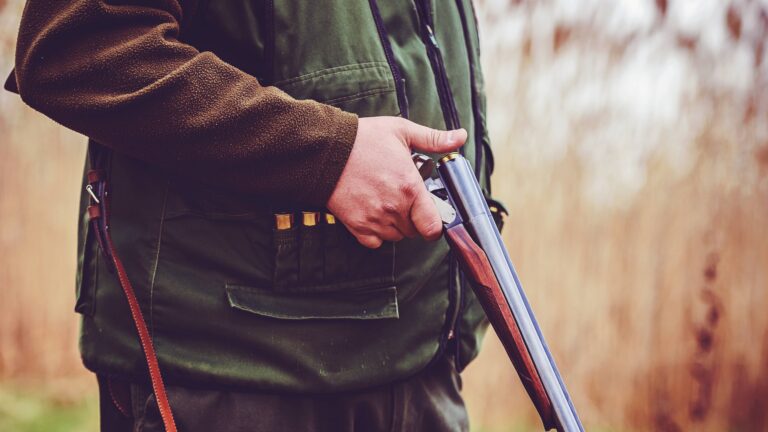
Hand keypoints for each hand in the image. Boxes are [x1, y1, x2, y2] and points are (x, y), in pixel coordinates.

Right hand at [327, 116, 465, 248]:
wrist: (326, 150)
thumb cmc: (364, 139)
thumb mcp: (402, 131)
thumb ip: (434, 139)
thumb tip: (460, 137)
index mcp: (409, 188)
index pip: (432, 226)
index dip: (436, 225)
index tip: (432, 215)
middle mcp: (394, 208)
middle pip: (414, 232)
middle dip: (415, 220)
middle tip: (406, 201)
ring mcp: (374, 219)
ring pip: (395, 237)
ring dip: (396, 226)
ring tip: (389, 204)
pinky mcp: (356, 225)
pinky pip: (374, 242)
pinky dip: (376, 234)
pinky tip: (374, 214)